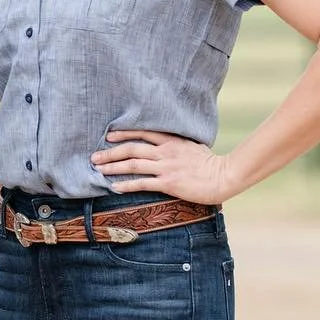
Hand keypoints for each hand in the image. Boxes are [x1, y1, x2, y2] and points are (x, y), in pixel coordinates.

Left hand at [91, 130, 236, 203]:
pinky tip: (114, 187)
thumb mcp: (191, 145)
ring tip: (98, 169)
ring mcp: (166, 167)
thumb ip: (175, 143)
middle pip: (131, 149)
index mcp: (171, 140)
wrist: (224, 176)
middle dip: (110, 152)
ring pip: (132, 165)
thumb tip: (164, 143)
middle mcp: (165, 151)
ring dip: (112, 167)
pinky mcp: (169, 183)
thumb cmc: (210, 163)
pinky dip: (126, 185)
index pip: (142, 132)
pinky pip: (142, 183)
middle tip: (94, 157)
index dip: (123, 134)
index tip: (109, 136)